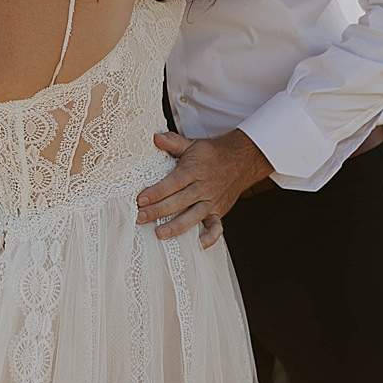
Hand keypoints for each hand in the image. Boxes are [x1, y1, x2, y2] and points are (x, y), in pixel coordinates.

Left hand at [137, 129, 272, 246]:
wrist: (242, 160)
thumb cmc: (213, 153)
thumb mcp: (193, 144)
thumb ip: (173, 142)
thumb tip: (155, 137)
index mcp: (194, 170)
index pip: (173, 183)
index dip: (156, 192)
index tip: (140, 200)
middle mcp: (203, 187)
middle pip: (179, 201)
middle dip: (158, 211)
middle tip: (140, 218)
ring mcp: (212, 201)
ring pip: (194, 216)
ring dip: (177, 226)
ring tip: (160, 234)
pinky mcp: (219, 211)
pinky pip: (216, 227)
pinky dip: (210, 237)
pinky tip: (198, 245)